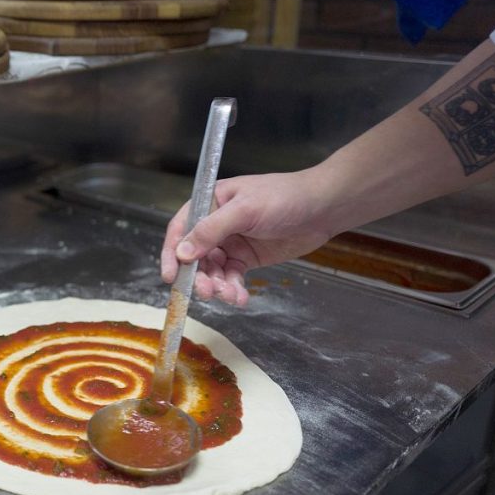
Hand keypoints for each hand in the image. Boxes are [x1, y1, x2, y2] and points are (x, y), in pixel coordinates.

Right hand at [160, 170, 335, 305]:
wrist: (324, 208)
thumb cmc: (284, 198)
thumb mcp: (245, 210)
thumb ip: (211, 230)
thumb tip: (181, 253)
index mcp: (210, 203)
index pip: (181, 228)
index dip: (172, 252)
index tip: (171, 276)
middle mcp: (216, 224)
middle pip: (195, 255)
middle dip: (199, 276)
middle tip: (206, 292)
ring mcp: (232, 242)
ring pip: (213, 270)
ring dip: (218, 285)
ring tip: (229, 296)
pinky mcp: (247, 258)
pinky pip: (232, 277)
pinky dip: (233, 289)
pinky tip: (240, 297)